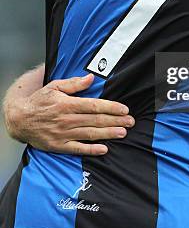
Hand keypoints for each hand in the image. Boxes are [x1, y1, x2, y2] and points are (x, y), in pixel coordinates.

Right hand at [5, 73, 134, 154]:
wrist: (19, 119)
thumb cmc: (39, 101)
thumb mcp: (54, 87)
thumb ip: (74, 84)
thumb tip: (90, 78)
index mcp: (67, 104)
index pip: (94, 106)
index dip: (111, 108)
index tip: (124, 109)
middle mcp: (66, 119)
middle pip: (95, 120)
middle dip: (115, 121)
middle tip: (131, 122)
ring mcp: (63, 134)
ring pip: (90, 134)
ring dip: (108, 134)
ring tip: (123, 133)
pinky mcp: (59, 146)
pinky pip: (78, 149)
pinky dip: (91, 150)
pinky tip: (104, 149)